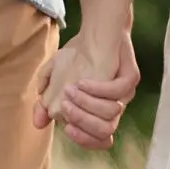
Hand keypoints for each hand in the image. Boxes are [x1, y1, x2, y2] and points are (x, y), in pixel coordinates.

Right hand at [33, 30, 138, 150]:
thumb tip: (38, 123)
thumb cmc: (77, 56)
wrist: (97, 29)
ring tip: (70, 90)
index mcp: (100, 113)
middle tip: (64, 106)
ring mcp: (125, 93)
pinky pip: (118, 91)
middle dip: (82, 121)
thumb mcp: (55, 76)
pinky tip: (82, 81)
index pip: (98, 140)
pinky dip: (98, 89)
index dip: (83, 139)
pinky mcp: (131, 77)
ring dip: (87, 104)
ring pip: (111, 114)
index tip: (65, 128)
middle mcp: (114, 107)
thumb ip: (45, 100)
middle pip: (105, 131)